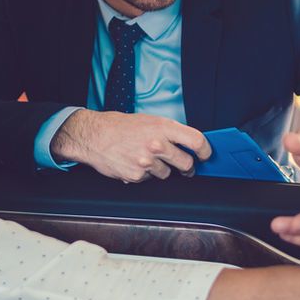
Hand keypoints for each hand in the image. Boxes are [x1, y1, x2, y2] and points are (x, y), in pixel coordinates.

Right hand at [50, 109, 210, 182]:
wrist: (94, 136)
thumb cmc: (121, 126)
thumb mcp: (149, 120)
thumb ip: (169, 131)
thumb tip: (188, 143)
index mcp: (163, 127)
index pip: (196, 140)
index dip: (205, 151)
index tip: (205, 155)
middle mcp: (157, 144)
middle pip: (186, 163)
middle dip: (187, 167)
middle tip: (184, 167)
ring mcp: (147, 162)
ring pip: (168, 174)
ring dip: (162, 169)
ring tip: (147, 158)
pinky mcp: (136, 175)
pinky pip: (150, 179)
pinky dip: (145, 174)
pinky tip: (134, 163)